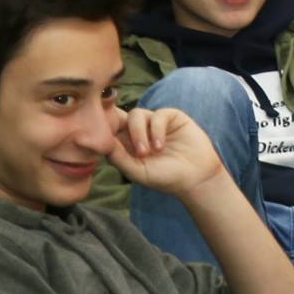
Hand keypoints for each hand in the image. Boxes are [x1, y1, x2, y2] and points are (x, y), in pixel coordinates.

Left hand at [105, 107, 224, 196]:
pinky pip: (158, 115)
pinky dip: (156, 130)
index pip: (109, 129)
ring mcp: (155, 123)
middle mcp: (139, 131)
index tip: (98, 135)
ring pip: (137, 114)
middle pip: (119, 117)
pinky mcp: (172, 117)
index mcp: (126, 144)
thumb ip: (119, 158)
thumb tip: (102, 142)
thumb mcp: (137, 172)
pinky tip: (160, 146)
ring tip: (147, 152)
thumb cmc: (165, 178)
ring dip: (138, 133)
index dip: (102, 127)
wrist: (196, 176)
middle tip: (125, 146)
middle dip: (119, 127)